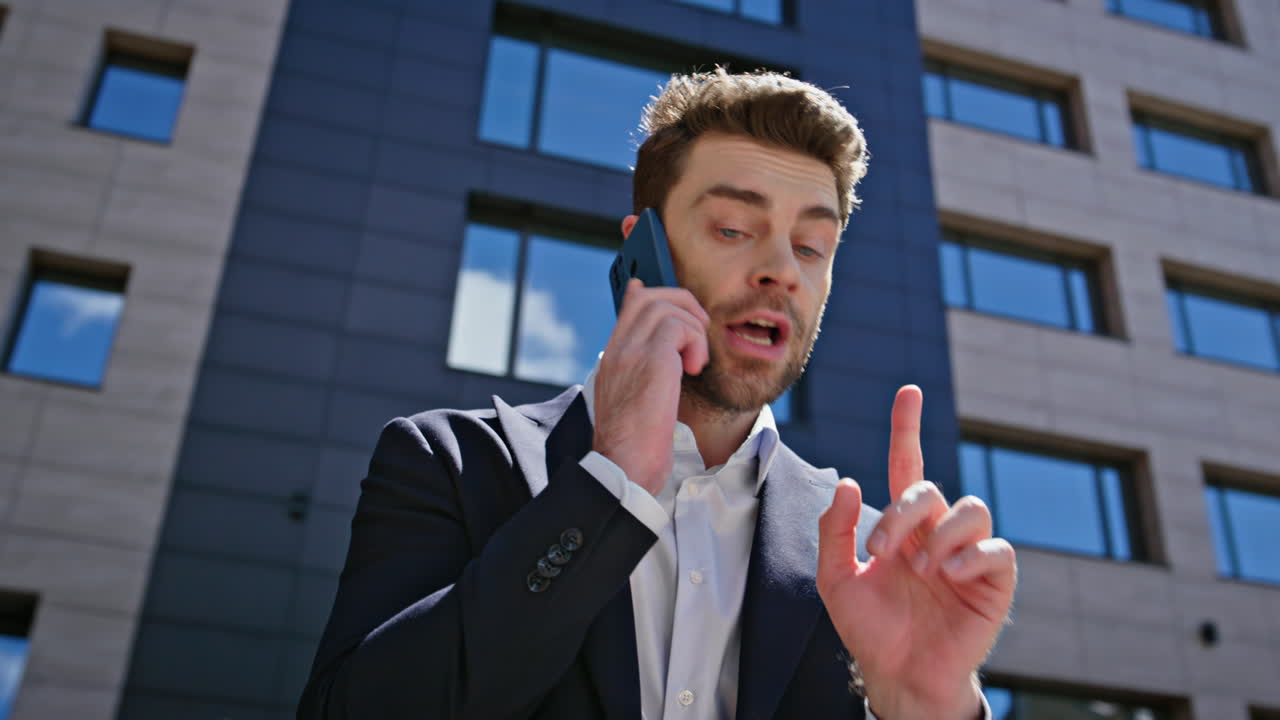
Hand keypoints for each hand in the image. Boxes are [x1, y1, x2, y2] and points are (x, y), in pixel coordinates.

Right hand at [592, 278, 709, 494]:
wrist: (624, 467)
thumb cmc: (634, 446)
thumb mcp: (634, 403)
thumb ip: (645, 375)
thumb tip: (668, 359)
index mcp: (613, 357)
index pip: (632, 306)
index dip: (659, 296)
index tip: (677, 306)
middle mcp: (619, 348)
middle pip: (651, 296)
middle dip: (684, 305)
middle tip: (699, 333)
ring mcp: (632, 350)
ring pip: (667, 306)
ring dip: (693, 330)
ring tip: (695, 362)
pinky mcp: (653, 359)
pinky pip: (681, 327)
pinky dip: (696, 343)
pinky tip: (694, 369)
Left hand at [816, 385, 1015, 719]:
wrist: (898, 675)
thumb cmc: (870, 628)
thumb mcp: (835, 579)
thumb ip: (834, 531)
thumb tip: (850, 482)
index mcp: (903, 526)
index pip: (908, 466)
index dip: (907, 429)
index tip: (907, 392)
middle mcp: (937, 532)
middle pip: (929, 488)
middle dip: (902, 510)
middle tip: (882, 550)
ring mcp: (969, 555)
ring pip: (972, 509)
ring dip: (940, 534)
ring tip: (921, 570)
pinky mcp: (995, 582)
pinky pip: (996, 550)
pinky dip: (970, 557)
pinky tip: (947, 577)